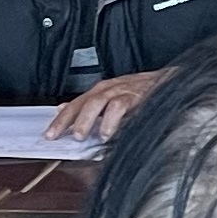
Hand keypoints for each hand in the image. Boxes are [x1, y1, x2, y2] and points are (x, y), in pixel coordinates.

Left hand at [44, 72, 162, 142]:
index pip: (75, 104)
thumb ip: (89, 106)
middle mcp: (108, 89)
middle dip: (67, 120)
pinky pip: (119, 106)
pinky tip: (106, 133)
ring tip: (80, 136)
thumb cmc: (139, 93)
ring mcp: (121, 91)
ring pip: (97, 102)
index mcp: (100, 91)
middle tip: (58, 135)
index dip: (61, 119)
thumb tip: (62, 109)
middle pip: (82, 103)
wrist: (167, 82)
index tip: (49, 134)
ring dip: (86, 120)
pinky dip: (110, 121)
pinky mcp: (135, 96)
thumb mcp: (111, 98)